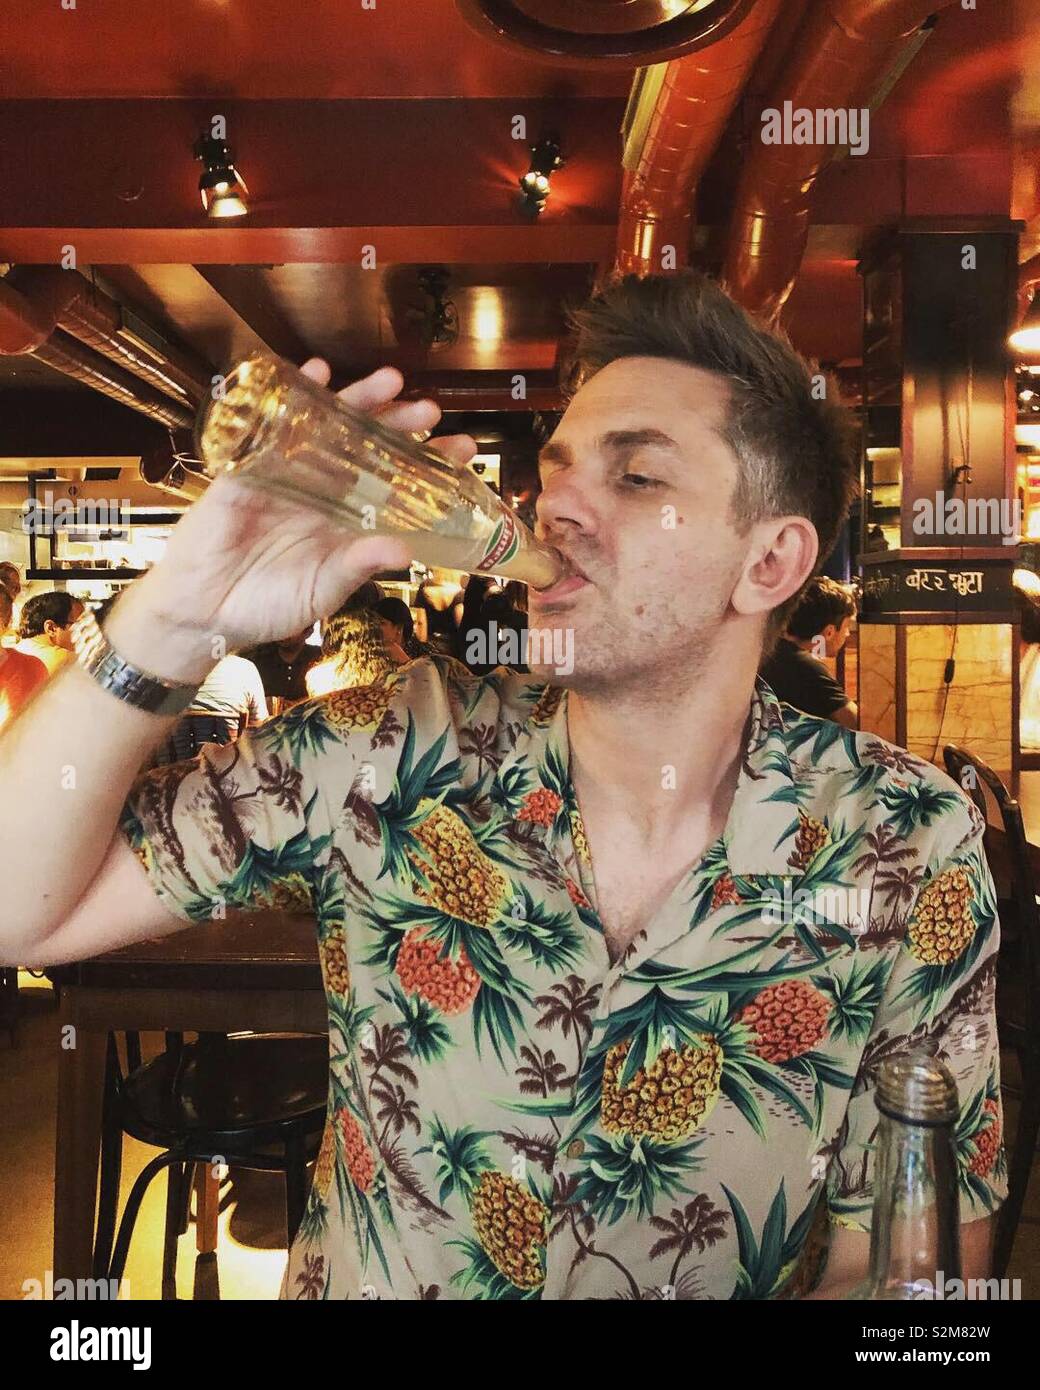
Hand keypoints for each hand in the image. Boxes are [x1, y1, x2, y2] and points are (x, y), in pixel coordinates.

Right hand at [107, 359, 476, 681]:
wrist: (203, 613)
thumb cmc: (267, 607)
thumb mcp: (322, 590)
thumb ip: (358, 566)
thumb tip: (405, 551)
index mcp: (347, 522)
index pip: (397, 485)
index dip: (429, 465)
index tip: (464, 449)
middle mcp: (323, 492)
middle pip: (369, 447)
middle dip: (400, 424)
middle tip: (430, 408)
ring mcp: (287, 475)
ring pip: (330, 428)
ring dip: (358, 400)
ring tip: (390, 380)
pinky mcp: (250, 467)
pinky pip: (274, 425)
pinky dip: (295, 396)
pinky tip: (317, 374)